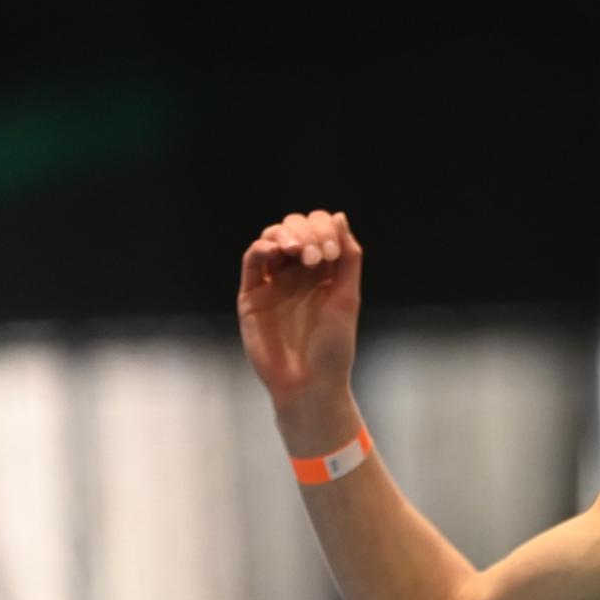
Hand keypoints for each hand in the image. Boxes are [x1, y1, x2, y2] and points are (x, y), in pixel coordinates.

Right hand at [238, 209, 362, 411]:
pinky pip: (252, 260)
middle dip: (307, 232)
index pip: (320, 230)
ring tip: (298, 251)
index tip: (333, 253)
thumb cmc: (333, 347)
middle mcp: (297, 272)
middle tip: (317, 256)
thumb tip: (339, 216)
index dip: (325, 229)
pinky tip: (276, 250)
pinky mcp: (252, 294)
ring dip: (286, 235)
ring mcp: (273, 281)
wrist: (310, 383)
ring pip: (272, 238)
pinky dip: (262, 247)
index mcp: (324, 272)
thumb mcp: (347, 298)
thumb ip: (348, 258)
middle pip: (295, 228)